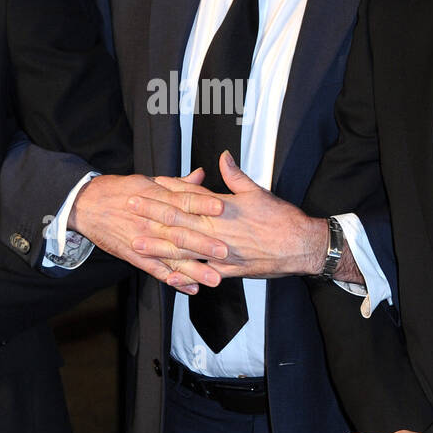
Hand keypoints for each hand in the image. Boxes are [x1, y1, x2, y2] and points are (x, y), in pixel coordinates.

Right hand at [68, 172, 227, 293]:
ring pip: (171, 256)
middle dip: (203, 243)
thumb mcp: (149, 181)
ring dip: (193, 269)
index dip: (202, 203)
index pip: (183, 200)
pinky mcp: (135, 255)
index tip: (222, 207)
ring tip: (213, 278)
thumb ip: (178, 183)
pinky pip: (156, 270)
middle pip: (180, 232)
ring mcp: (143, 240)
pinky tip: (190, 287)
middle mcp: (151, 221)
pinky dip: (173, 279)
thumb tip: (202, 175)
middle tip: (224, 250)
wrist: (88, 205)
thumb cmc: (121, 191)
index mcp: (156, 198)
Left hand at [128, 150, 325, 278]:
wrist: (301, 245)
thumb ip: (236, 175)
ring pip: (184, 248)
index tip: (149, 183)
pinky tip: (165, 274)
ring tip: (137, 242)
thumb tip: (224, 157)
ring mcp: (221, 252)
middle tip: (131, 206)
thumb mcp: (258, 191)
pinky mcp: (228, 270)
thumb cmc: (282, 218)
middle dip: (153, 213)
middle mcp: (218, 229)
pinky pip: (201, 273)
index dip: (168, 189)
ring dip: (158, 245)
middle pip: (179, 219)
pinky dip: (183, 274)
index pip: (189, 195)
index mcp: (223, 208)